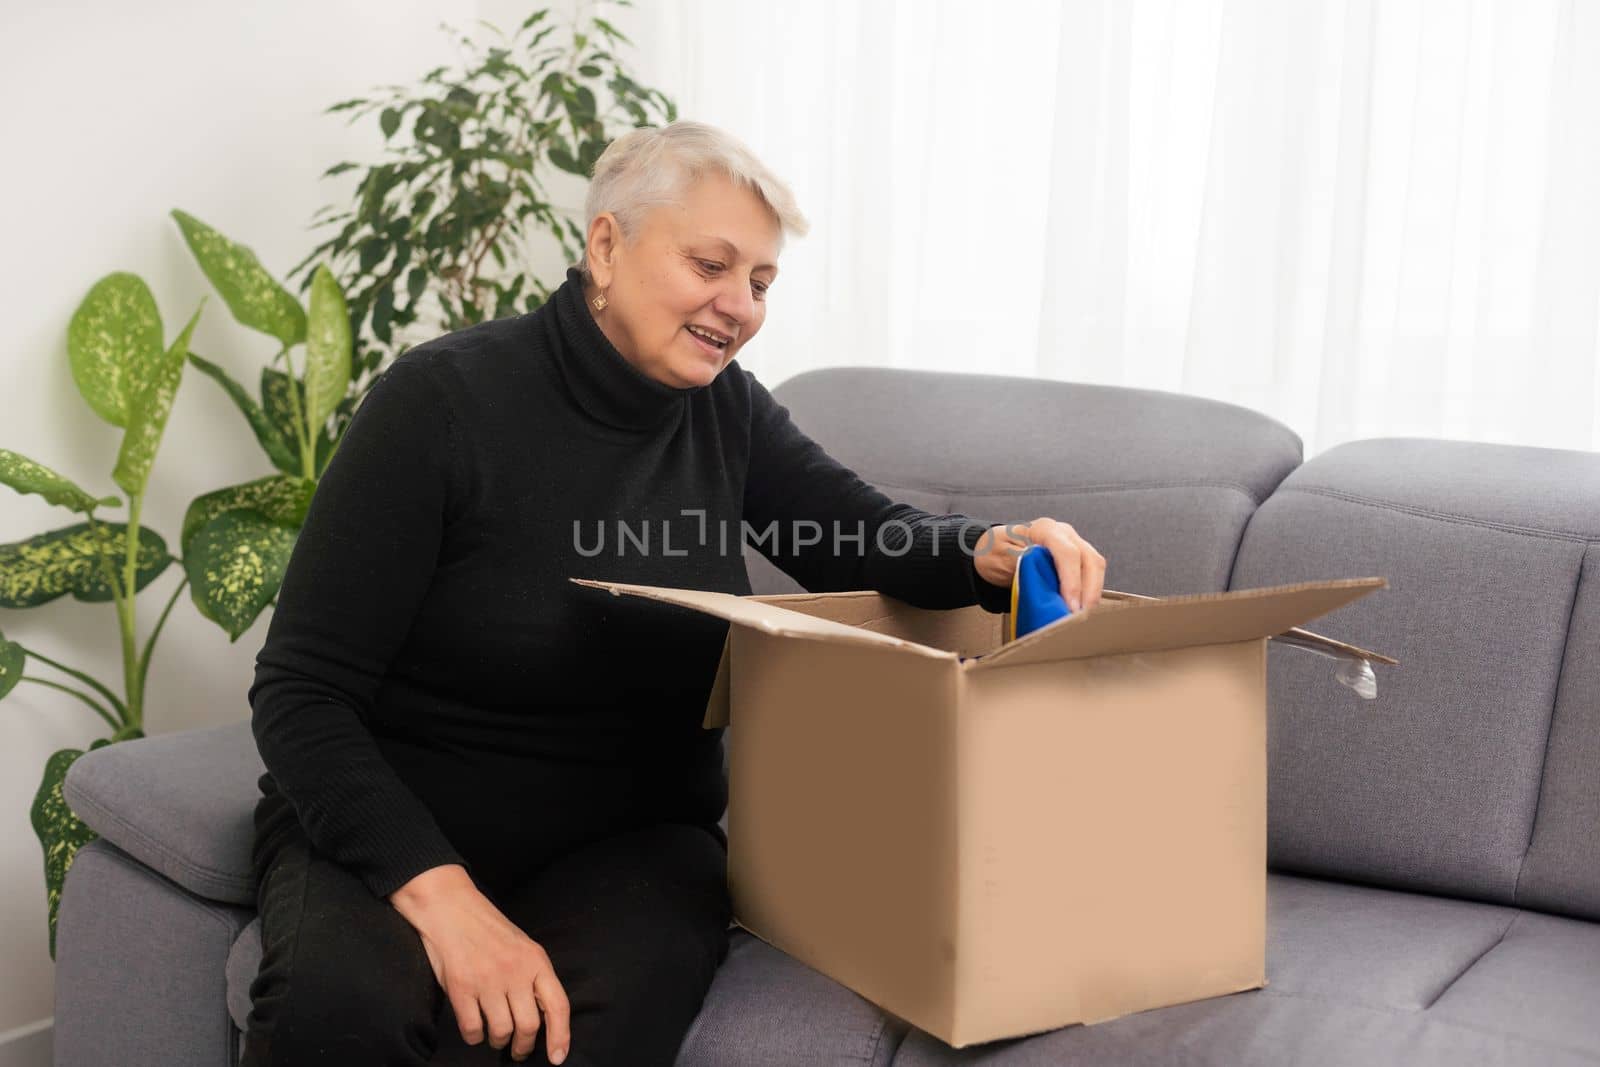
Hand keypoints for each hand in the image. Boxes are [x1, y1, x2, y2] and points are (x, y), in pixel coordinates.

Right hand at [389, 864, 571, 1063]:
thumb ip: (534, 976)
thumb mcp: (522, 946)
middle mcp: (514, 971)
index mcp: (536, 960)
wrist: (450, 907)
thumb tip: (544, 1016)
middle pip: (529, 1026)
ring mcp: (487, 980)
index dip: (561, 1035)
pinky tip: (474, 1027)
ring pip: (501, 1032)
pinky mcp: (460, 988)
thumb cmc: (488, 929)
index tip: (558, 1057)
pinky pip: (472, 1029)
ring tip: (496, 1037)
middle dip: (524, 1046)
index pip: (558, 1005)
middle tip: (519, 1050)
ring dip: (498, 1042)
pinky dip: (474, 1036)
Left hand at [973, 517, 1106, 612]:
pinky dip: (1088, 593)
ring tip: (1082, 617)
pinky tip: (1080, 609)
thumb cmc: (995, 552)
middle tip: (1081, 616)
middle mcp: (1065, 534)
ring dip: (1092, 593)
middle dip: (1090, 590)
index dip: (1072, 581)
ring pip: (1095, 567)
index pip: (1068, 553)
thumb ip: (1023, 563)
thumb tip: (1043, 575)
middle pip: (1090, 560)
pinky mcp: (1076, 560)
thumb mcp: (1001, 556)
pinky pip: (1090, 575)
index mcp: (1045, 529)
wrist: (992, 551)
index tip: (1071, 605)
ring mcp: (1073, 545)